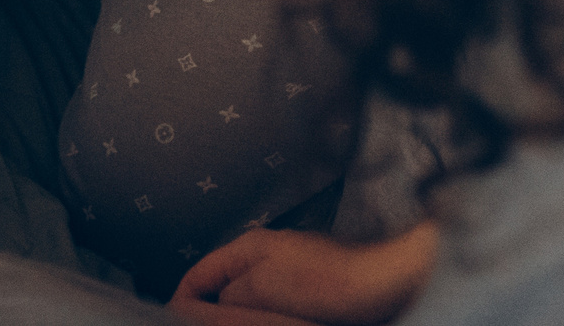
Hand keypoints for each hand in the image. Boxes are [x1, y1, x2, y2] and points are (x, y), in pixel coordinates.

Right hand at [169, 225, 436, 325]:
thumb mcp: (260, 288)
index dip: (182, 303)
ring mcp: (289, 272)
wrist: (387, 281)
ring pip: (248, 302)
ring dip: (241, 319)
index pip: (197, 276)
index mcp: (247, 247)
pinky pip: (273, 307)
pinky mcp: (312, 290)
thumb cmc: (324, 282)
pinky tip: (273, 325)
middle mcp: (265, 255)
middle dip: (212, 313)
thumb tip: (201, 305)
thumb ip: (226, 295)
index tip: (176, 325)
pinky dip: (265, 320)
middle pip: (221, 289)